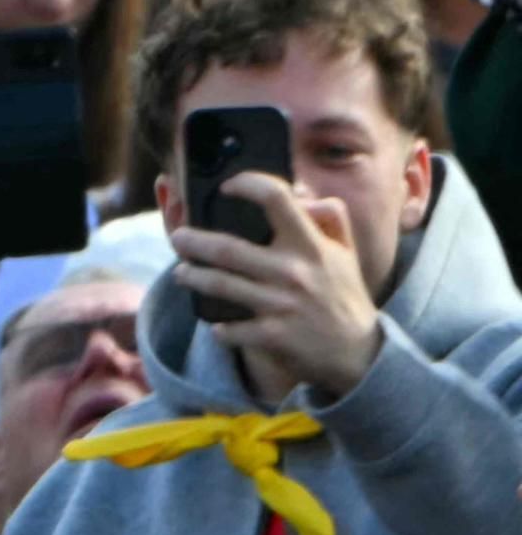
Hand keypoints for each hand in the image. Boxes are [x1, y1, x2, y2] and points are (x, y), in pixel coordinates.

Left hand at [172, 174, 384, 399]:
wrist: (357, 350)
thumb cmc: (343, 293)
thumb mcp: (345, 251)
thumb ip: (329, 217)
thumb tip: (302, 194)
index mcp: (311, 244)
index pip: (277, 199)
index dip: (248, 185)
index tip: (228, 186)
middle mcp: (293, 270)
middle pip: (229, 249)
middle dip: (194, 242)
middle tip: (177, 238)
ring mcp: (281, 304)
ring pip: (221, 285)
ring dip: (193, 277)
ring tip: (180, 273)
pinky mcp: (271, 335)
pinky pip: (230, 329)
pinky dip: (219, 328)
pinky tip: (214, 324)